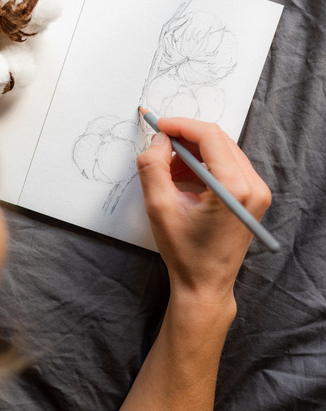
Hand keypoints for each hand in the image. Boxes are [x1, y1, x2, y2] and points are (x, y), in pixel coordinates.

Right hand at [137, 117, 271, 304]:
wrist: (205, 285)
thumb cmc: (185, 254)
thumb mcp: (159, 207)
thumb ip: (153, 166)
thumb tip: (159, 141)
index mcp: (235, 189)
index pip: (210, 136)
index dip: (181, 125)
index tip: (159, 126)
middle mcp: (254, 186)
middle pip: (219, 140)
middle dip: (186, 138)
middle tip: (160, 145)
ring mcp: (257, 192)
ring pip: (223, 151)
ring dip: (194, 151)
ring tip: (169, 167)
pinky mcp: (253, 197)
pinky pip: (228, 166)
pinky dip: (205, 164)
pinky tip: (184, 176)